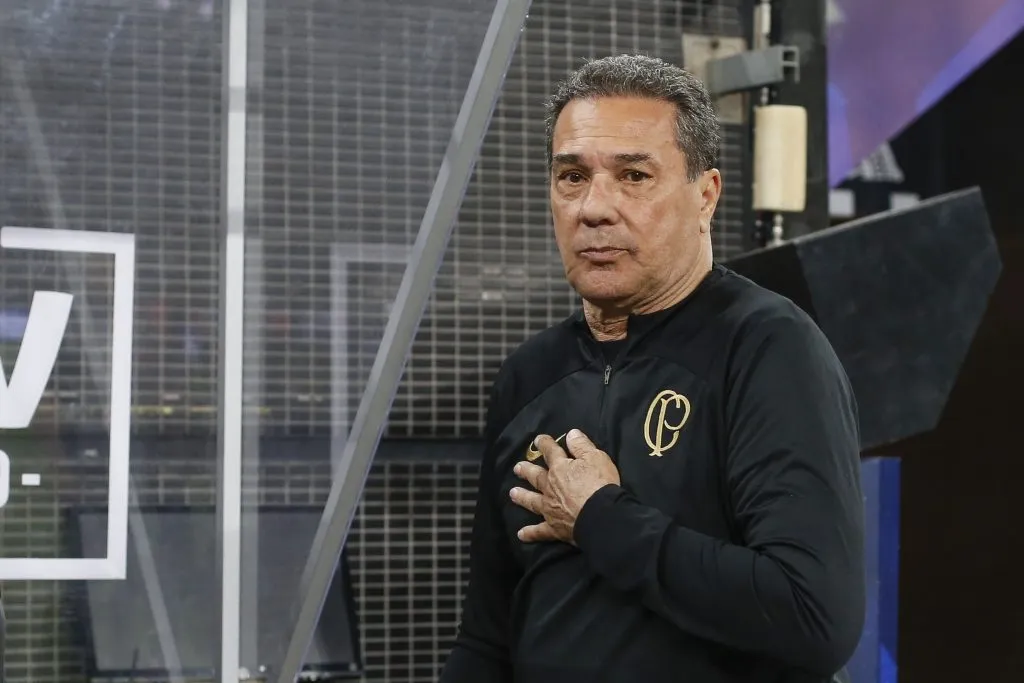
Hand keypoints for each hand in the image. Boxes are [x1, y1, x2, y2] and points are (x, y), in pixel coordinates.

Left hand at [510, 428, 620, 544]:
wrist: (601, 515)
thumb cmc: (600, 484)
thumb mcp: (596, 457)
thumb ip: (581, 445)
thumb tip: (570, 434)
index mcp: (560, 468)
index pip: (551, 452)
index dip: (544, 444)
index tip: (538, 439)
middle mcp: (551, 487)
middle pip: (536, 476)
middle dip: (526, 470)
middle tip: (517, 468)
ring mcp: (550, 508)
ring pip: (532, 501)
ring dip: (522, 496)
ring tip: (512, 493)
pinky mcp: (554, 528)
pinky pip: (540, 531)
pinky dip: (530, 533)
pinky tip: (521, 535)